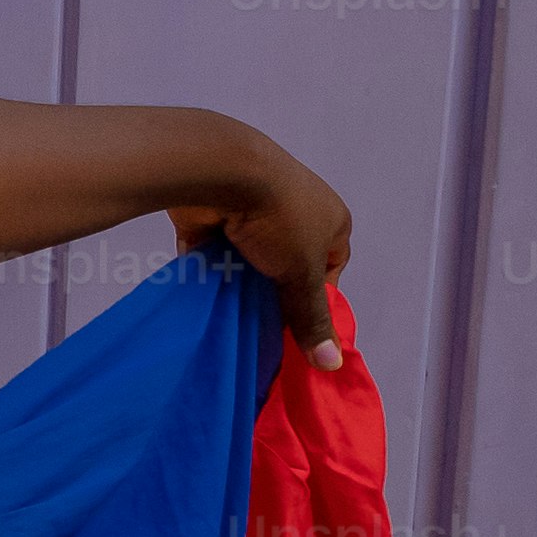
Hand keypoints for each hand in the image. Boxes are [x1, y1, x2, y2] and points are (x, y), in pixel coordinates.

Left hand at [174, 128, 353, 368]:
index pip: (331, 268)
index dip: (315, 299)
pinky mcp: (214, 216)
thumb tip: (331, 365)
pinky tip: (206, 298)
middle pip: (288, 266)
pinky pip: (216, 253)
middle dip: (274, 295)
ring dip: (242, 285)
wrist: (220, 171)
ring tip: (233, 317)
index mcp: (330, 219)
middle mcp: (295, 211)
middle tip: (262, 329)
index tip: (297, 327)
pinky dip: (212, 272)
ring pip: (250, 261)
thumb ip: (312, 318)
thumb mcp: (303, 274)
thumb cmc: (279, 219)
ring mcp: (252, 210)